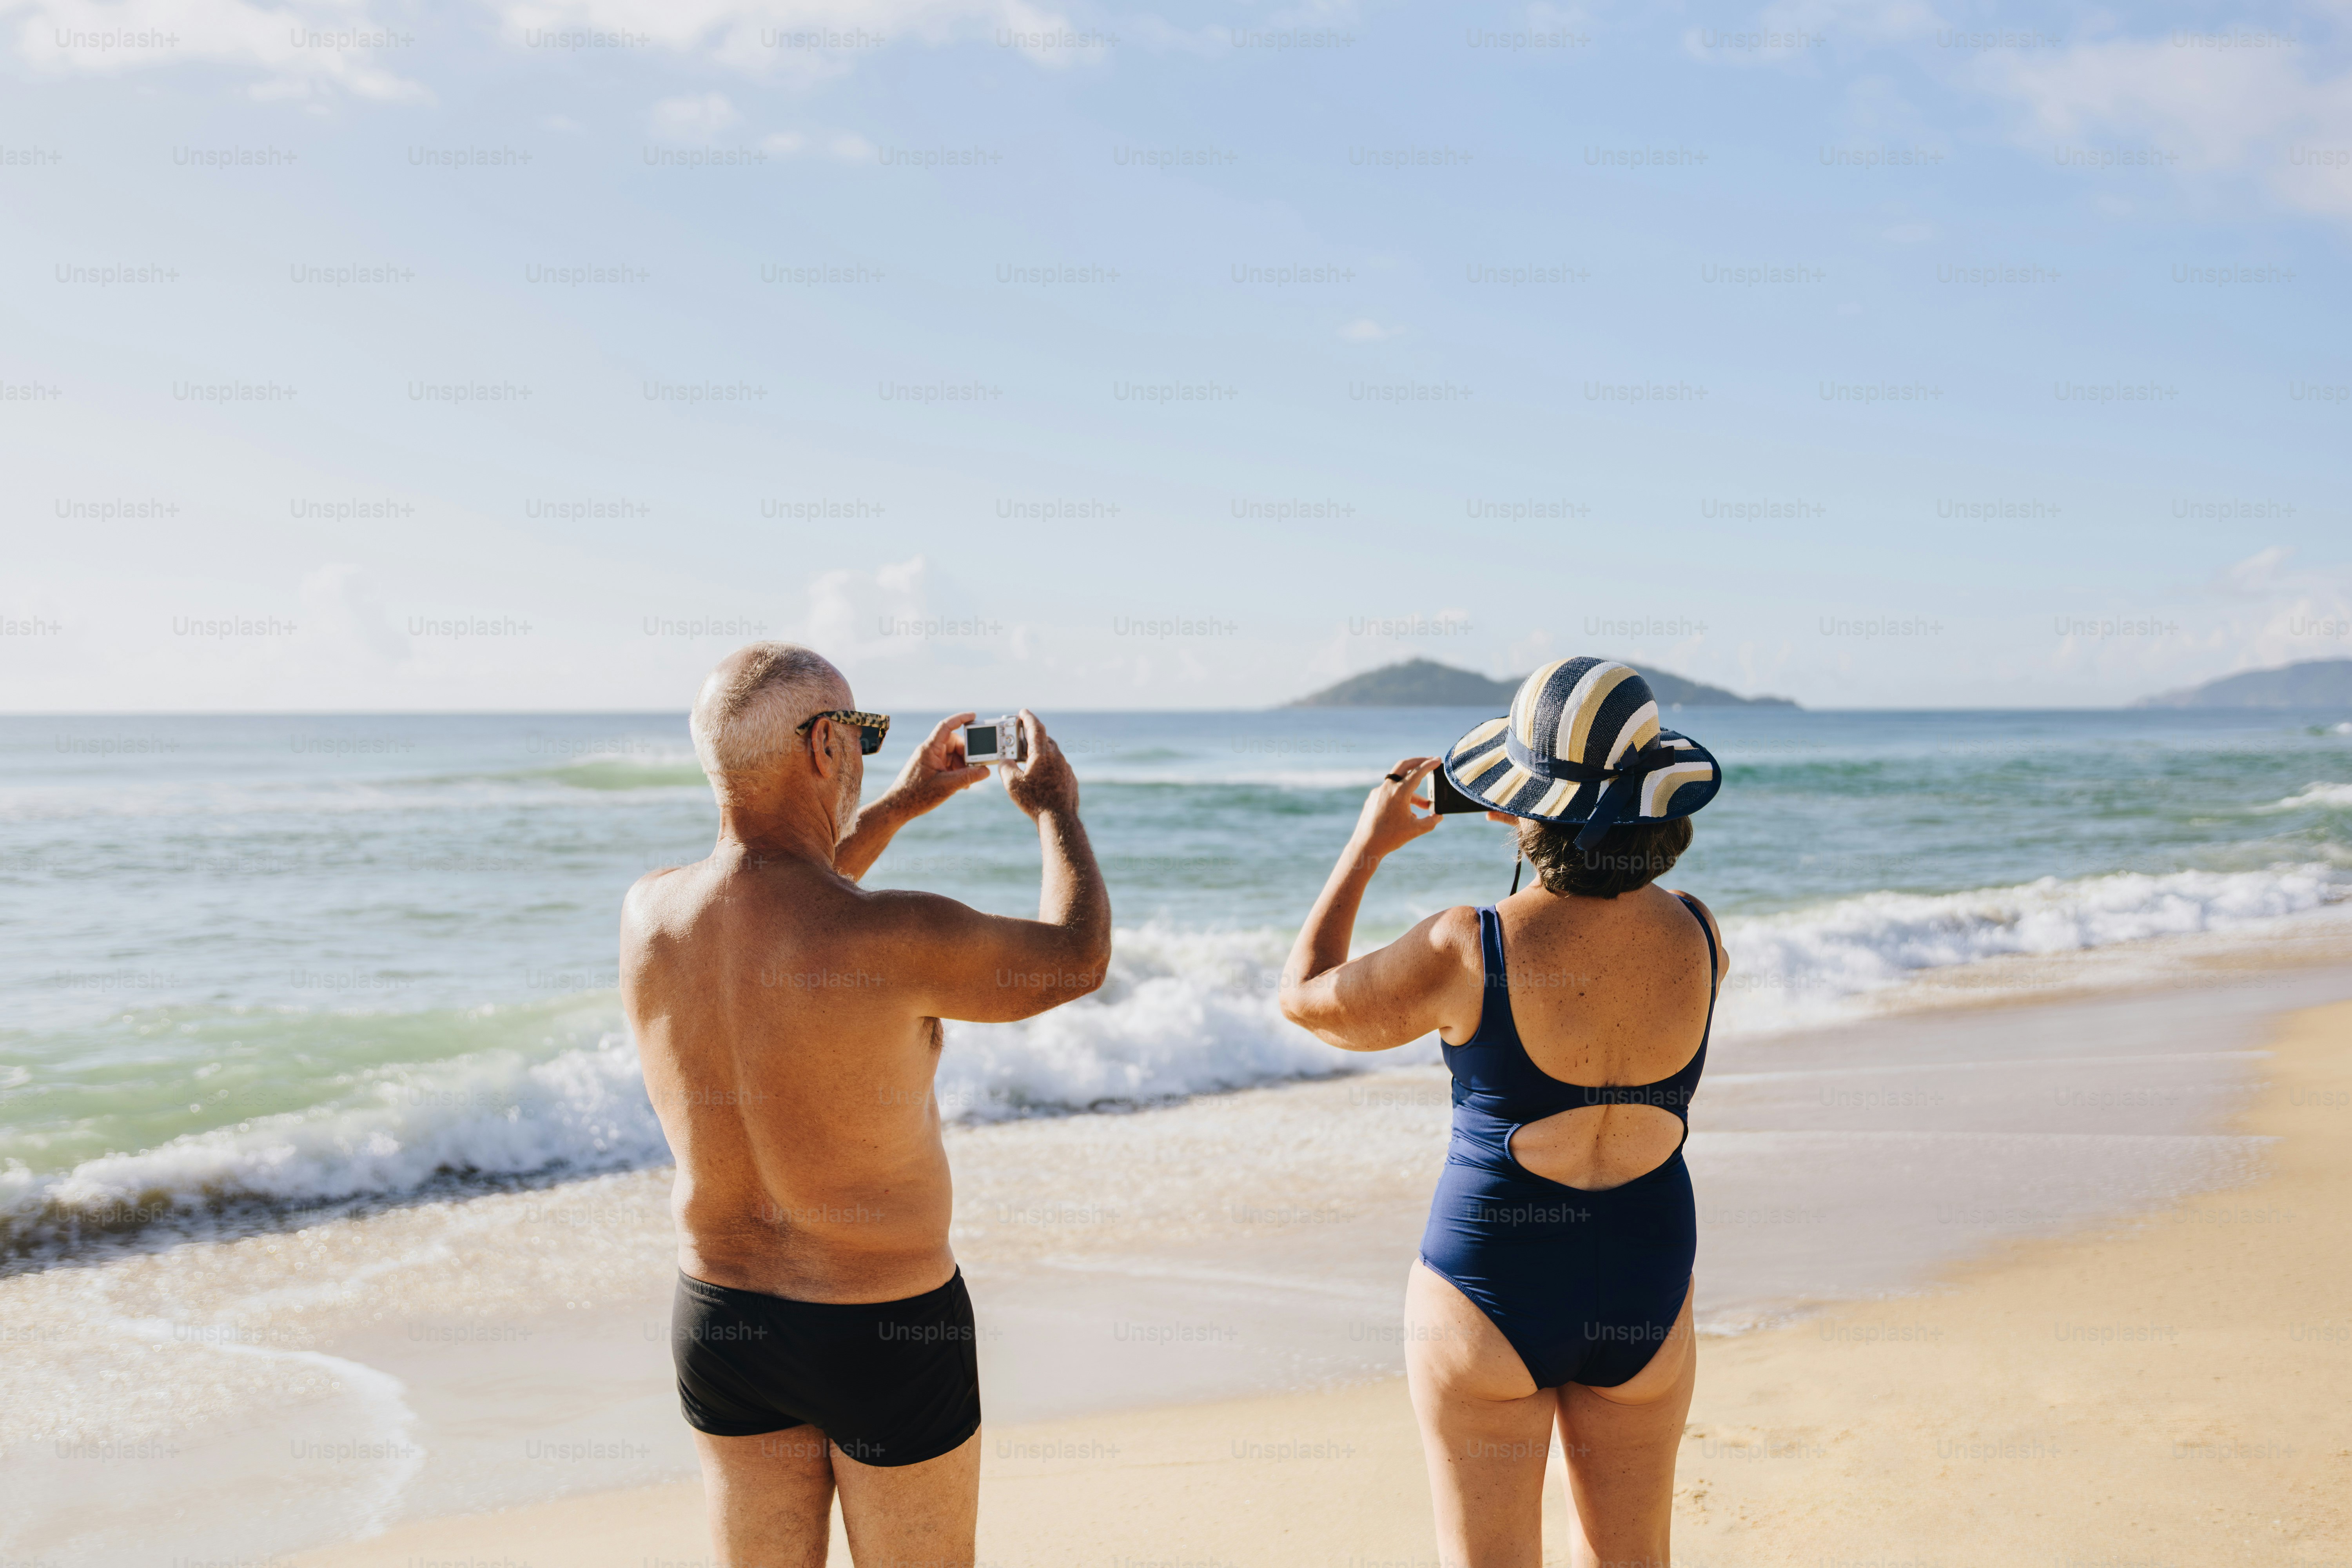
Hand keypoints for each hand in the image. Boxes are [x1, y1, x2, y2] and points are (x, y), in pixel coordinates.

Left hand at [876, 712, 990, 822]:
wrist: (899, 807)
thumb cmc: (917, 795)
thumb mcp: (947, 786)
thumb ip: (968, 777)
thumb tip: (986, 771)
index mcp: (930, 749)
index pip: (946, 727)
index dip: (960, 719)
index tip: (973, 716)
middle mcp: (929, 751)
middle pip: (953, 743)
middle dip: (966, 754)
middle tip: (976, 765)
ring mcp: (929, 760)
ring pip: (952, 755)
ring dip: (962, 765)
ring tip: (967, 780)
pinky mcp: (930, 769)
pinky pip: (947, 764)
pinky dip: (956, 771)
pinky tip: (961, 784)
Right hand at [1001, 710, 1079, 819]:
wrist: (1059, 819)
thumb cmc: (1034, 801)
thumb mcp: (1012, 783)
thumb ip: (1005, 766)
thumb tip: (1005, 761)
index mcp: (1042, 754)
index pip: (1036, 727)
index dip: (1028, 717)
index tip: (1023, 711)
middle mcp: (1056, 757)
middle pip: (1044, 739)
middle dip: (1031, 736)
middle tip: (1020, 738)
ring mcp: (1065, 768)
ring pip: (1051, 753)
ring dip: (1039, 752)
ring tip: (1027, 759)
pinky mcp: (1070, 778)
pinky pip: (1057, 766)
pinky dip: (1048, 765)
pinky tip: (1040, 776)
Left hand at [1350, 756, 1442, 863]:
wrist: (1366, 845)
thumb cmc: (1390, 838)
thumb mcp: (1416, 830)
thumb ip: (1431, 821)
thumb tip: (1439, 816)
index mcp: (1400, 792)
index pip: (1418, 772)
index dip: (1430, 765)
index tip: (1438, 760)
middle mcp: (1387, 788)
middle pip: (1404, 765)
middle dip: (1418, 761)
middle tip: (1429, 761)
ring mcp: (1378, 792)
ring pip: (1398, 783)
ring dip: (1412, 789)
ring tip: (1424, 805)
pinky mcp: (1372, 799)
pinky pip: (1389, 792)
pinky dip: (1401, 796)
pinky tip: (1407, 812)